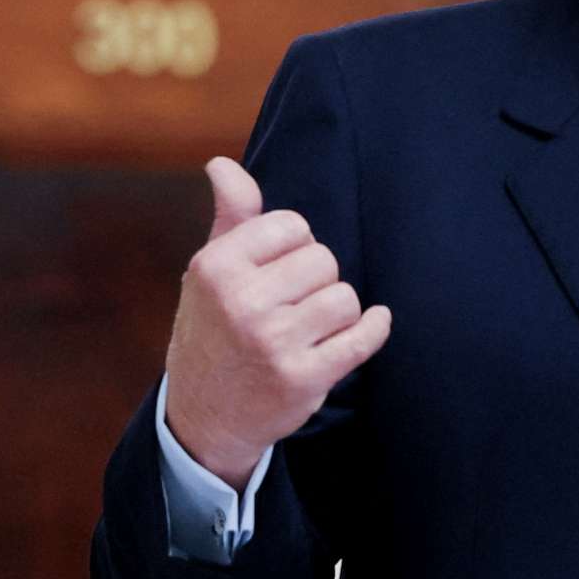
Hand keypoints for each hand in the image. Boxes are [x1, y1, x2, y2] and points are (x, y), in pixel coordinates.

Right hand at [162, 157, 392, 486]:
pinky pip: (361, 338)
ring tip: (312, 326)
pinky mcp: (303, 378)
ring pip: (344, 297)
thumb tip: (223, 163)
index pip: (292, 226)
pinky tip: (373, 323)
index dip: (294, 246)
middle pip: (323, 259)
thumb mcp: (210, 273)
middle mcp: (242, 303)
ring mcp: (273, 342)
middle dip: (316, 279)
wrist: (204, 416)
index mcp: (217, 267)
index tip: (280, 271)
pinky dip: (374, 328)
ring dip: (337, 311)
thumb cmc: (213, 331)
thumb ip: (230, 218)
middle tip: (294, 304)